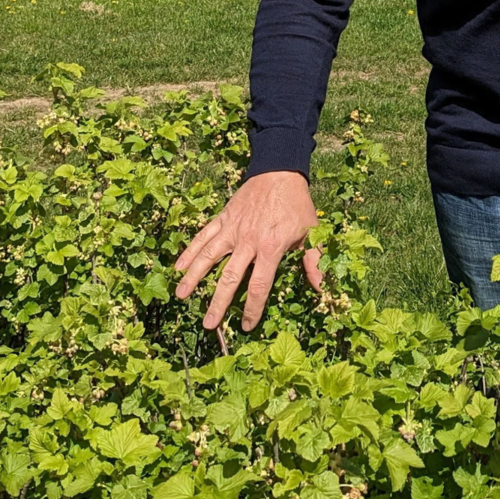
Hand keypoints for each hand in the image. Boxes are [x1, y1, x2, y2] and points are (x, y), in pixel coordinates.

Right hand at [173, 171, 321, 332]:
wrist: (279, 172)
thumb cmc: (297, 205)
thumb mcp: (311, 233)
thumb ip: (313, 261)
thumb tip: (321, 287)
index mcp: (270, 248)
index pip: (259, 285)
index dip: (253, 308)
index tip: (247, 326)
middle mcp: (247, 241)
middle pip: (229, 278)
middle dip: (218, 303)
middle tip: (208, 325)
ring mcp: (232, 229)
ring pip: (209, 257)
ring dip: (194, 278)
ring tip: (181, 296)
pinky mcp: (222, 218)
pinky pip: (203, 236)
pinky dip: (190, 251)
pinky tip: (178, 267)